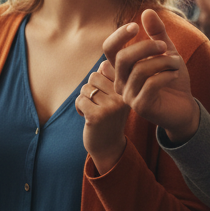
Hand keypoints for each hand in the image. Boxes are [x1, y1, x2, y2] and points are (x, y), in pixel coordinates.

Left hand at [75, 60, 129, 174]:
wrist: (109, 146)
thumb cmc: (109, 116)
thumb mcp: (116, 96)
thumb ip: (111, 78)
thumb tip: (102, 64)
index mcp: (129, 88)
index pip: (107, 66)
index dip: (100, 78)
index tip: (105, 92)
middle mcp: (123, 96)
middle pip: (95, 75)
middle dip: (91, 88)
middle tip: (98, 103)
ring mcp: (111, 107)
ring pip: (86, 87)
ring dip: (84, 98)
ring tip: (93, 109)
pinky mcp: (97, 116)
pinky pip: (80, 100)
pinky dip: (79, 107)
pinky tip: (86, 116)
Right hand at [102, 9, 199, 142]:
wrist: (184, 107)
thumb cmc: (172, 79)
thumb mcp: (167, 52)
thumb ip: (157, 34)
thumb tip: (147, 11)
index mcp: (122, 68)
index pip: (109, 49)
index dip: (119, 35)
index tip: (135, 26)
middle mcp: (120, 82)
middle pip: (123, 58)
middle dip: (146, 47)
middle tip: (164, 46)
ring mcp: (128, 96)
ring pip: (140, 70)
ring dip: (163, 61)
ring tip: (176, 63)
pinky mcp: (141, 107)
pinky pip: (151, 84)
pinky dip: (167, 74)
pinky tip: (175, 75)